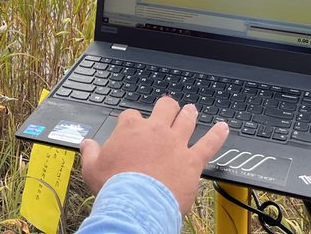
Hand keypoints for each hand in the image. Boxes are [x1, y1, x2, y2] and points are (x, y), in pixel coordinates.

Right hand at [79, 95, 229, 214]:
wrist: (136, 204)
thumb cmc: (114, 187)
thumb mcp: (92, 168)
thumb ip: (90, 153)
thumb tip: (86, 144)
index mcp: (131, 130)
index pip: (131, 115)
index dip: (132, 120)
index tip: (132, 126)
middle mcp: (156, 131)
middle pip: (164, 107)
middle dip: (167, 106)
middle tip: (169, 107)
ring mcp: (176, 143)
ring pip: (186, 120)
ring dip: (189, 113)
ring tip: (191, 109)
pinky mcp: (191, 160)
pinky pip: (209, 144)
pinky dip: (218, 135)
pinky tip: (224, 127)